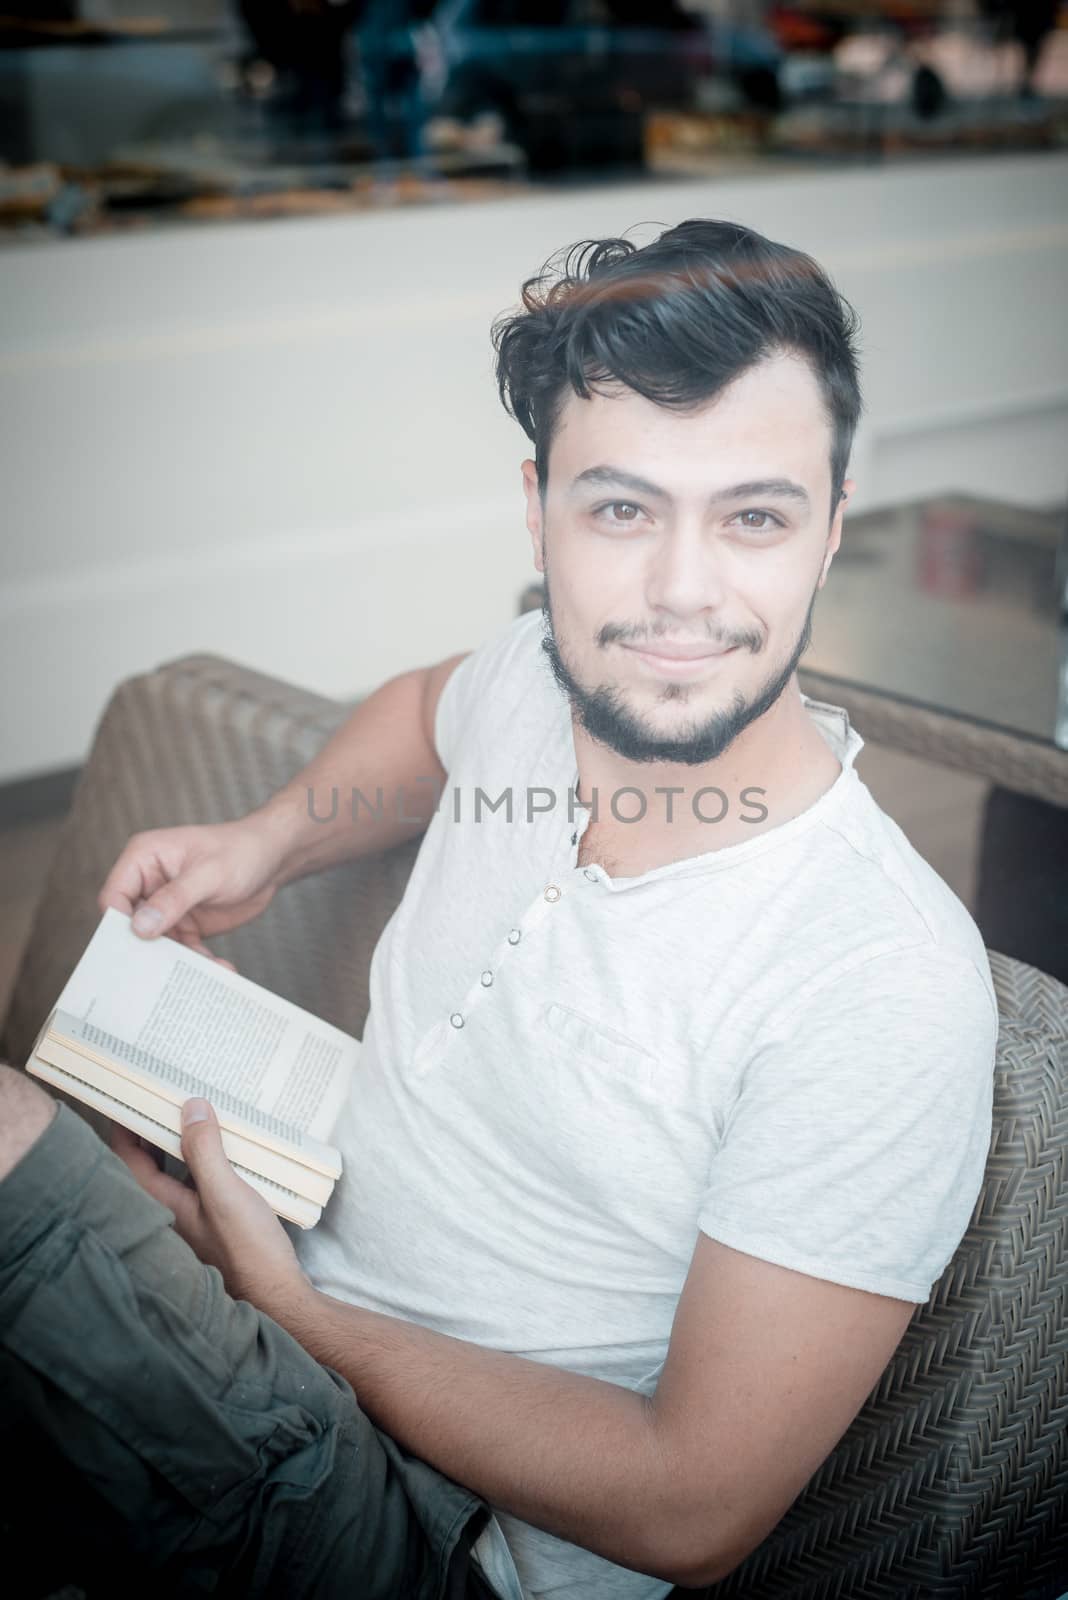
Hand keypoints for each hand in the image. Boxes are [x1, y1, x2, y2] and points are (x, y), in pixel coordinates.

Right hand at [98, 816, 287, 962]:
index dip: (119, 924)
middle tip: (162, 975)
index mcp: (143, 859)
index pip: (114, 896)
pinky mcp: (185, 924)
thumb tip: (141, 926)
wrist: (274, 858)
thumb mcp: (209, 873)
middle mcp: (149, 884)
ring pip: (158, 944)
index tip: (136, 948)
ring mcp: (167, 906)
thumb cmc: (241, 850)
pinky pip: (183, 950)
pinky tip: (219, 969)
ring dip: (178, 961)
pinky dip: (198, 962)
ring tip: (201, 973)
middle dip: (148, 950)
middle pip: (131, 926)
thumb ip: (175, 898)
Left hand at [111, 1100, 312, 1321]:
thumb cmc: (248, 1249)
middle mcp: (170, 1212)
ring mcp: (191, 1218)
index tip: (133, 1093)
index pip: (128, 1156)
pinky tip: (223, 1146)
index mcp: (162, 1204)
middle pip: (148, 1162)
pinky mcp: (213, 1222)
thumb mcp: (227, 1192)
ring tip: (195, 1110)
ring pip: (174, 1171)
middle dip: (153, 1128)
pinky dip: (202, 1159)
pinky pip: (197, 1181)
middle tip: (165, 1093)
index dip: (126, 1124)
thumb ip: (205, 1150)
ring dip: (180, 1142)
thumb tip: (190, 1107)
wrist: (277, 1295)